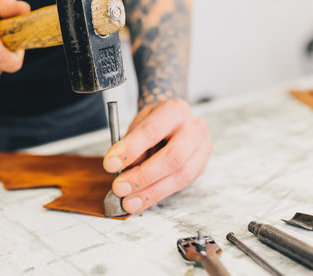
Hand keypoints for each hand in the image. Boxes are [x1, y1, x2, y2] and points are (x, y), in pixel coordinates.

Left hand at [103, 99, 211, 213]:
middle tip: (120, 187)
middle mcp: (194, 127)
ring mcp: (203, 148)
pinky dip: (158, 194)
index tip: (110, 164)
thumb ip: (131, 144)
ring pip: (180, 176)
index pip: (152, 131)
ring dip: (151, 192)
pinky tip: (141, 200)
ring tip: (129, 202)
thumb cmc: (155, 122)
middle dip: (143, 176)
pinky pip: (181, 185)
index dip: (130, 149)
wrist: (175, 121)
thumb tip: (122, 171)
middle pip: (172, 157)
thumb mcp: (139, 124)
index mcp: (175, 110)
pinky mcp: (202, 166)